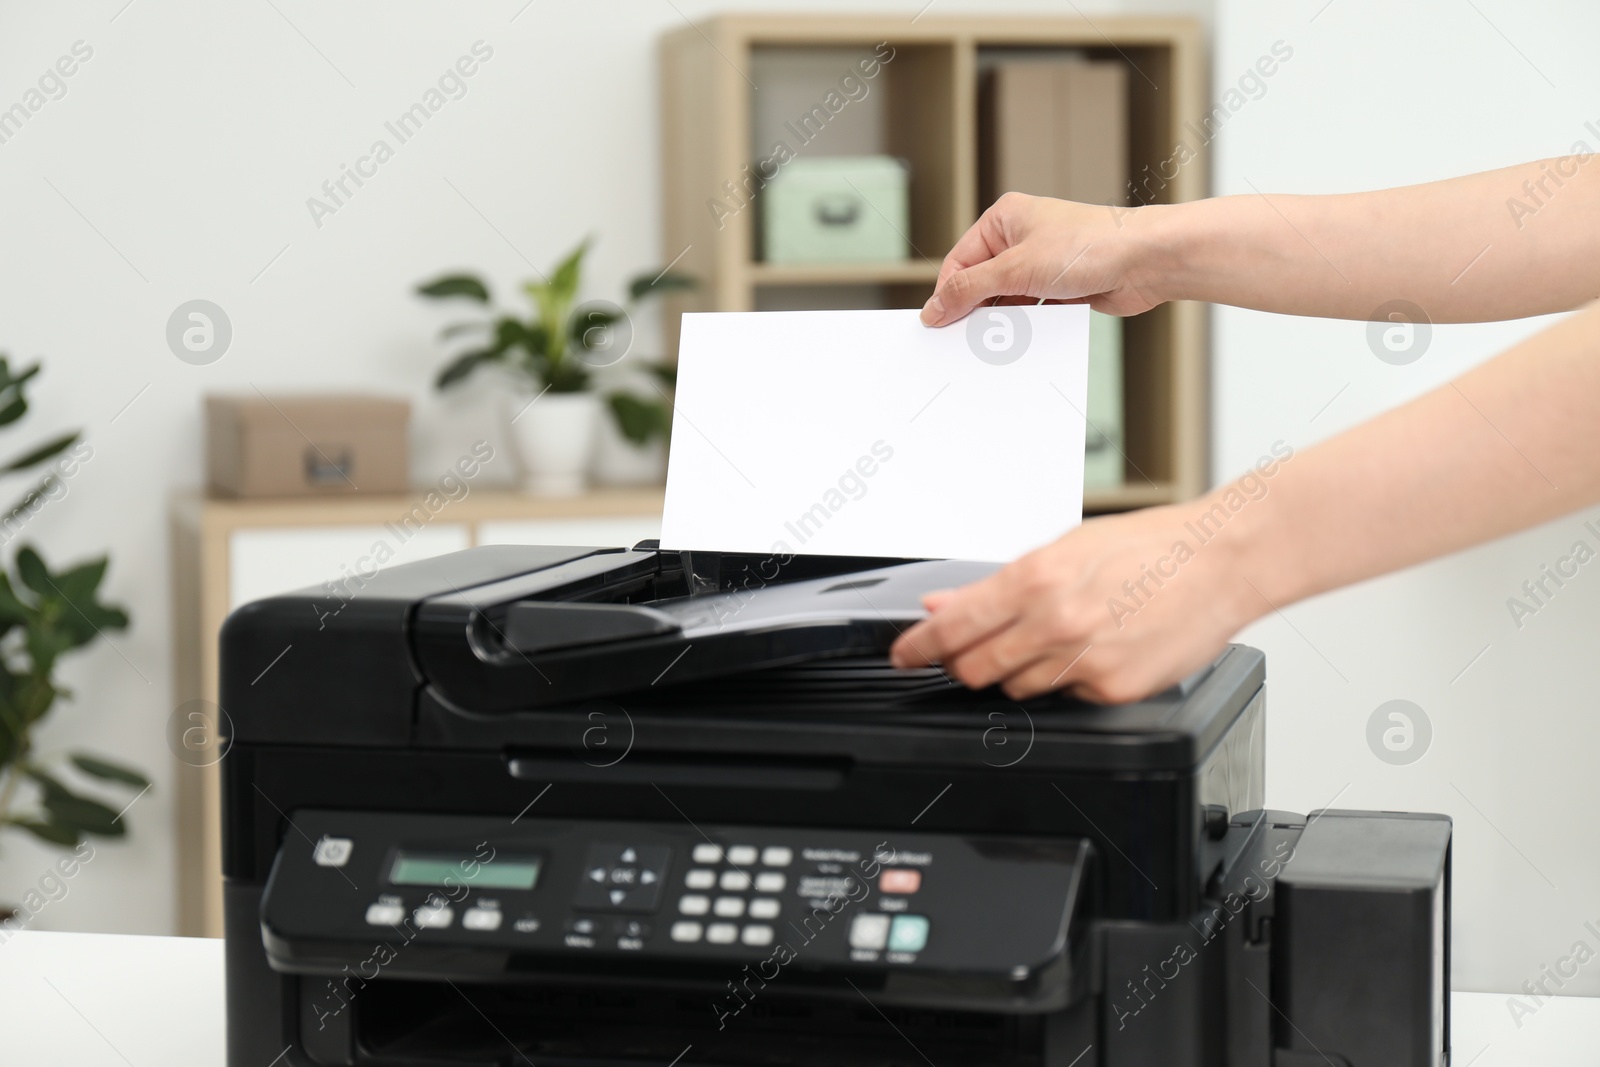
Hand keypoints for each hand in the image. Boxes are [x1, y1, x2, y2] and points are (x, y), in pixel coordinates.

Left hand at [889, 498, 1267, 702]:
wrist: (1222, 562)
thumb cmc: (1150, 546)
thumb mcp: (1063, 548)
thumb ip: (997, 584)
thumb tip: (945, 603)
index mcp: (1034, 580)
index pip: (952, 626)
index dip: (918, 646)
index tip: (903, 655)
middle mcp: (1053, 623)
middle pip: (975, 669)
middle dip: (962, 665)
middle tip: (965, 655)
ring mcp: (1083, 663)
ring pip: (1017, 688)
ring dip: (1016, 672)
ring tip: (1050, 641)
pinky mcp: (1113, 691)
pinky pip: (1066, 699)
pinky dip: (1067, 682)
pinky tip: (1091, 652)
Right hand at [920, 192, 1169, 326]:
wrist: (1146, 260)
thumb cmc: (1090, 245)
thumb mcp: (1016, 268)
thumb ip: (970, 289)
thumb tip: (934, 308)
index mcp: (1004, 219)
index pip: (960, 261)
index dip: (948, 293)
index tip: (938, 324)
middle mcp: (1022, 238)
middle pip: (982, 282)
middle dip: (976, 309)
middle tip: (965, 338)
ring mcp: (1043, 263)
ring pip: (1007, 300)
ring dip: (1004, 320)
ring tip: (998, 339)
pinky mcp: (1062, 287)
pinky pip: (1032, 311)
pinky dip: (1027, 326)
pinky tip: (1025, 337)